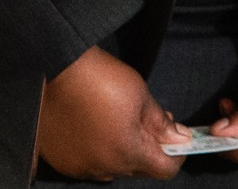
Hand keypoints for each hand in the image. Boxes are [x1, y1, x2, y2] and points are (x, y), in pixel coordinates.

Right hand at [35, 46, 187, 180]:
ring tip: (121, 122)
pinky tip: (97, 128)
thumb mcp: (141, 97)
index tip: (177, 139)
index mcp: (126, 153)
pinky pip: (88, 163)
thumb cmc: (101, 79)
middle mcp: (102, 167)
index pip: (164, 170)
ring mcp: (78, 166)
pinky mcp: (61, 160)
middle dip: (149, 149)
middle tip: (151, 122)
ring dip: (122, 151)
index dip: (176, 155)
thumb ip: (162, 124)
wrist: (58, 68)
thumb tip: (179, 139)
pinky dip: (98, 151)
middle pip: (138, 169)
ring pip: (112, 167)